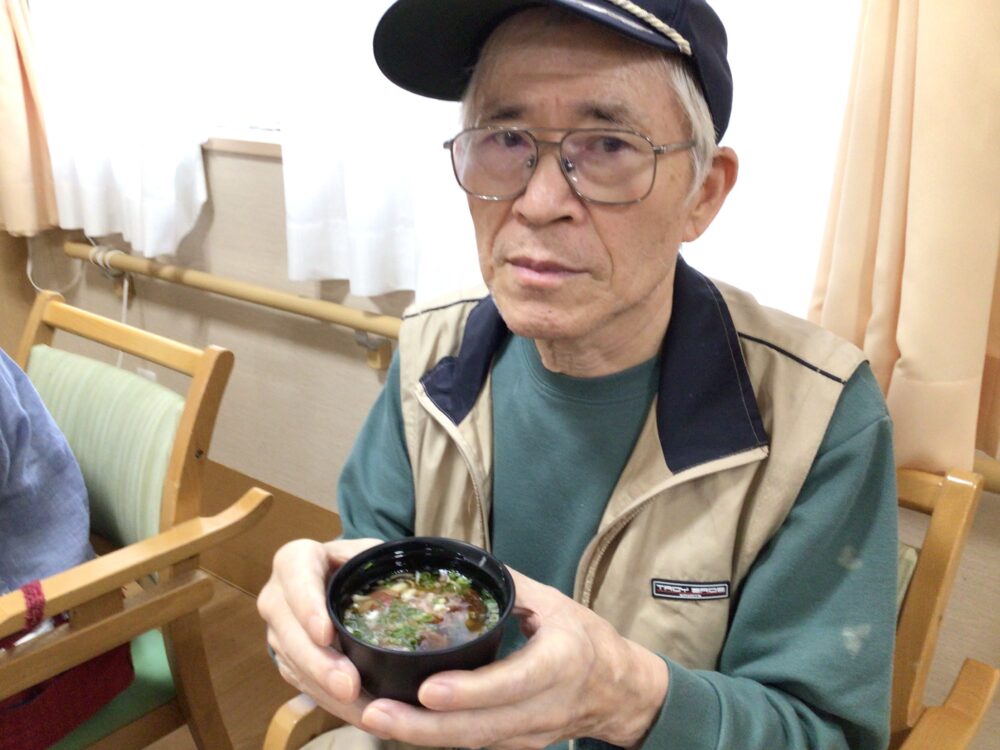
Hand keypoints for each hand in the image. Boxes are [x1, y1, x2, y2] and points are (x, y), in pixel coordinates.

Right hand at [257, 537, 382, 725]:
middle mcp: (277, 597)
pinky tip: (361, 714)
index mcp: (295, 560)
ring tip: (364, 710)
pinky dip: (332, 702)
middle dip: (320, 664)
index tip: (325, 633)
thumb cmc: (352, 562)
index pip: (296, 578)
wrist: (331, 575)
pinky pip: (304, 685)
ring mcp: (278, 632)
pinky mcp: (286, 659)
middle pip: (291, 633)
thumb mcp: (364, 550)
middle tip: (349, 687)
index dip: (308, 606)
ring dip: (327, 692)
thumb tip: (406, 584)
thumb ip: (378, 559)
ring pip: (295, 665)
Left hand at [355, 568, 668, 749]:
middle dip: (424, 726)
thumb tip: (456, 562)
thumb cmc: (587, 639)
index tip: (426, 689)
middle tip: (374, 712)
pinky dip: (435, 738)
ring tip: (373, 718)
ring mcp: (530, 734)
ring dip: (420, 736)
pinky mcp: (518, 746)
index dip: (468, 691)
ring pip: (470, 744)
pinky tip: (398, 725)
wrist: (620, 691)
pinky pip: (472, 745)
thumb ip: (507, 585)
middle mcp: (544, 707)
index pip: (511, 683)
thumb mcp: (554, 603)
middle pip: (480, 728)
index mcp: (560, 663)